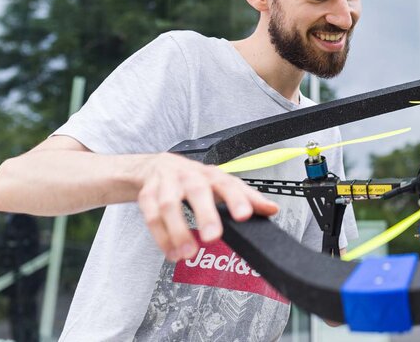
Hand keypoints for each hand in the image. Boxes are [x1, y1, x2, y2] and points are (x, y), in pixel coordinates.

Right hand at [134, 153, 278, 261]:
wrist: (156, 166)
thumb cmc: (194, 178)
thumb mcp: (221, 184)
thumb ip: (247, 198)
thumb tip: (272, 209)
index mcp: (212, 175)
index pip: (228, 184)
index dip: (238, 199)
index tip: (245, 216)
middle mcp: (189, 176)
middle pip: (197, 191)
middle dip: (205, 214)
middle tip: (213, 237)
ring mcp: (166, 184)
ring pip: (169, 205)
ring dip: (178, 231)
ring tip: (188, 253)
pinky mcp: (147, 195)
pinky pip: (151, 217)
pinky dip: (161, 237)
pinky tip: (172, 253)